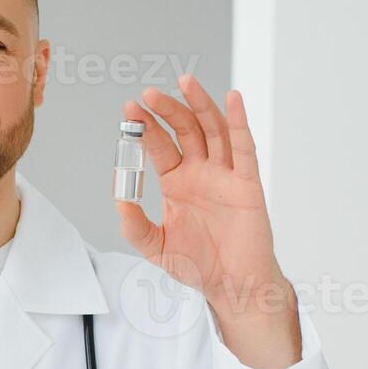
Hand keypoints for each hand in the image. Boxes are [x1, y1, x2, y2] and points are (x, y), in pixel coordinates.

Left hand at [118, 76, 300, 368]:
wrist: (231, 285)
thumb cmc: (198, 266)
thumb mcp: (156, 247)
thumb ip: (135, 227)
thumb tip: (120, 203)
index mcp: (178, 182)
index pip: (160, 146)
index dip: (146, 127)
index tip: (130, 110)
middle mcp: (202, 173)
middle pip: (185, 130)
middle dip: (168, 110)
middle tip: (149, 95)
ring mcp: (225, 175)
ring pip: (213, 130)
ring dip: (199, 104)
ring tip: (184, 83)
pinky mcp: (247, 184)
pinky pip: (244, 148)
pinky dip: (239, 122)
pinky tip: (232, 99)